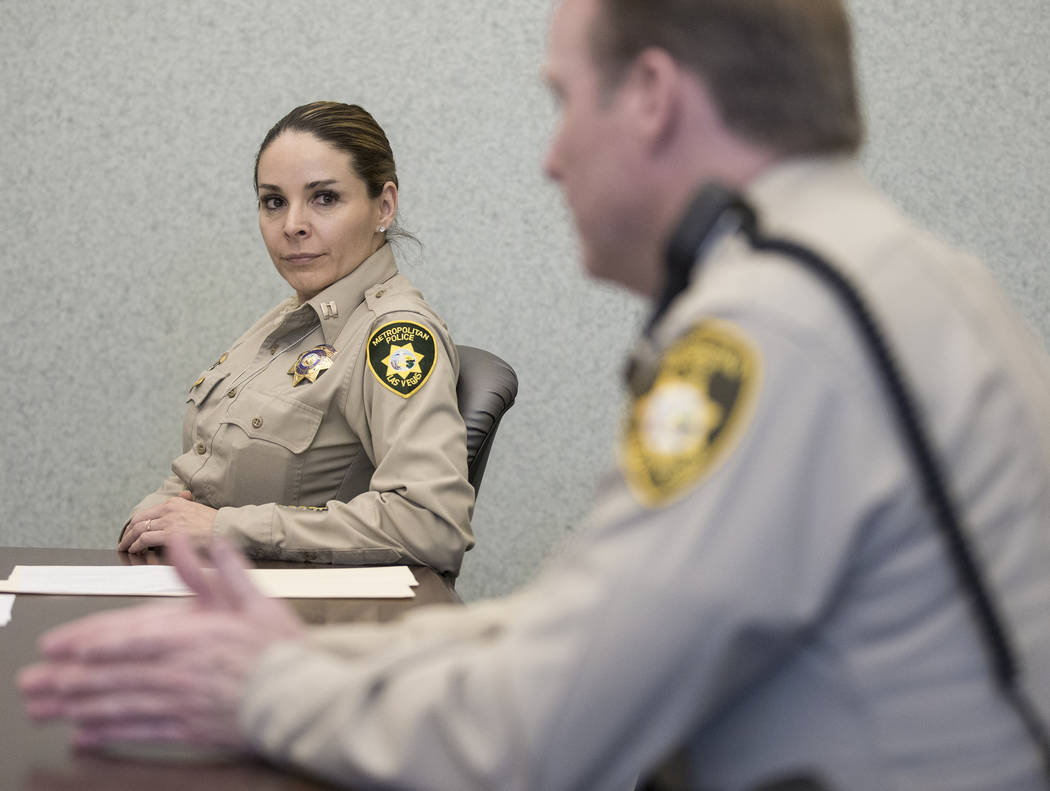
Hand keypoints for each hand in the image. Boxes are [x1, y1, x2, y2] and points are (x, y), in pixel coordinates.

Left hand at [18, 534, 303, 749]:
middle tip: (34, 683)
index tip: (59, 647)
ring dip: (78, 706)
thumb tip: (195, 541)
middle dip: (69, 680)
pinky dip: (109, 732)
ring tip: (47, 709)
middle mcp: (181, 671)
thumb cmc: (281, 651)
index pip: (133, 637)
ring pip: (119, 704)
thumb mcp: (255, 600)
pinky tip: (85, 733)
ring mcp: (182, 703)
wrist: (302, 699)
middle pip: (115, 674)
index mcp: (195, 637)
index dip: (93, 642)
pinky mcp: (189, 729)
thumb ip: (222, 571)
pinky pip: (141, 730)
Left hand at [120, 491, 217, 553]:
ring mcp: (169, 522)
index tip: (131, 532)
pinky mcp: (170, 535)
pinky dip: (137, 545)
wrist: (225, 528)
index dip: (134, 524)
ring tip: (126, 548)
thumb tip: (184, 496)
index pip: (146, 513)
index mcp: (174, 502)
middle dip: (128, 533)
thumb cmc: (214, 522)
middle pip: (138, 521)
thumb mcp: (197, 506)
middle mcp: (169, 510)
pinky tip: (136, 550)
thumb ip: (186, 502)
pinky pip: (146, 540)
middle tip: (123, 542)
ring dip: (129, 541)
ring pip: (139, 530)